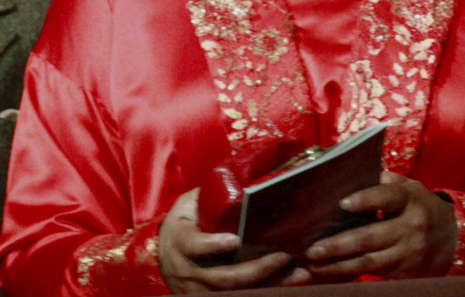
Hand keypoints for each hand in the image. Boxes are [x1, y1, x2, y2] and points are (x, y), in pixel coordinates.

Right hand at [159, 188, 299, 292]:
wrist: (165, 254)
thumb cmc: (183, 223)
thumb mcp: (188, 206)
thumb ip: (209, 198)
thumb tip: (244, 180)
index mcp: (180, 242)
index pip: (194, 245)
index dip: (213, 246)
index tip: (235, 240)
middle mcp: (188, 271)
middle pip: (223, 277)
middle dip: (255, 270)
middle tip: (282, 256)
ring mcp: (200, 289)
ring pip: (236, 292)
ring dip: (269, 283)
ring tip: (298, 274)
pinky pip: (242, 296)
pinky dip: (267, 289)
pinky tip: (289, 281)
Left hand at [304, 172, 456, 279]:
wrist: (454, 238)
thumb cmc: (419, 205)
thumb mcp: (408, 187)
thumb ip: (382, 180)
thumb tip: (347, 171)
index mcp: (410, 199)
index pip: (387, 197)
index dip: (365, 200)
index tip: (342, 203)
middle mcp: (411, 227)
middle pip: (371, 237)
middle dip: (340, 244)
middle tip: (313, 247)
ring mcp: (409, 252)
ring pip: (371, 261)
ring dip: (340, 264)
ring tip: (315, 263)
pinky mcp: (406, 271)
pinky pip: (376, 274)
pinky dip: (351, 272)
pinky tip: (331, 271)